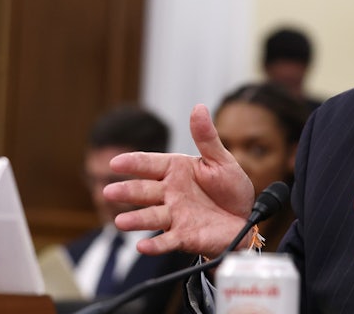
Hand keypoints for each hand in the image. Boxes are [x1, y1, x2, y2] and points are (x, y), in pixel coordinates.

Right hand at [103, 104, 255, 256]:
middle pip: (144, 191)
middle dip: (127, 191)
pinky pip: (167, 241)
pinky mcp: (183, 236)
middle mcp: (170, 192)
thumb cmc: (229, 187)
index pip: (150, 164)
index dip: (133, 163)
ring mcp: (175, 215)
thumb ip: (206, 137)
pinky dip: (155, 245)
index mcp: (176, 170)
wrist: (244, 217)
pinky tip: (142, 246)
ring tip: (120, 222)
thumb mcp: (221, 160)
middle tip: (109, 191)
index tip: (115, 162)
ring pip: (151, 217)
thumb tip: (198, 107)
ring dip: (136, 220)